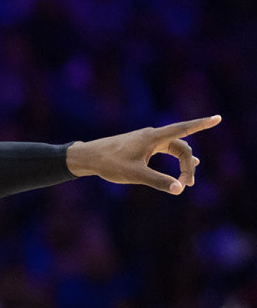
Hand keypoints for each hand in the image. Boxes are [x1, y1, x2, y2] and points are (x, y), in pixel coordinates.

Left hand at [65, 115, 220, 193]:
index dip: (201, 124)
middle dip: (187, 165)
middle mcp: (151, 135)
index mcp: (153, 137)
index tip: (218, 118)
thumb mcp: (135, 174)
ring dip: (181, 163)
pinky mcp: (140, 146)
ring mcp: (146, 140)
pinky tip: (179, 166)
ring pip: (172, 149)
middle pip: (180, 147)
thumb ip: (158, 181)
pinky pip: (163, 150)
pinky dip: (173, 158)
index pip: (183, 129)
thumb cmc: (110, 164)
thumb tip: (179, 189)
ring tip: (190, 177)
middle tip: (187, 184)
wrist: (88, 157)